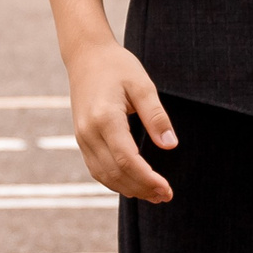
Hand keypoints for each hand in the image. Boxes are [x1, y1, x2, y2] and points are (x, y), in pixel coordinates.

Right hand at [65, 41, 175, 202]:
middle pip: (116, 172)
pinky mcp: (81, 139)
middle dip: (142, 188)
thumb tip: (171, 145)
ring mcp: (82, 137)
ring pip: (104, 175)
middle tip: (166, 196)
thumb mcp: (142, 85)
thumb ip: (156, 116)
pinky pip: (96, 168)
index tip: (167, 189)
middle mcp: (89, 132)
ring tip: (153, 194)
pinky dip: (114, 181)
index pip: (127, 159)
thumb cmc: (117, 67)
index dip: (148, 179)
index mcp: (105, 118)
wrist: (86, 56)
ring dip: (129, 189)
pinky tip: (133, 184)